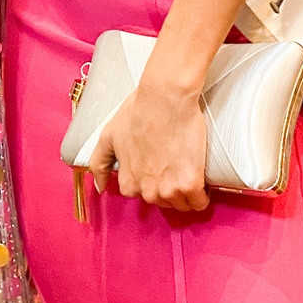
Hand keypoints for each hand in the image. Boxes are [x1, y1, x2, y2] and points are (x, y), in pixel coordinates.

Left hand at [88, 75, 208, 212]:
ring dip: (186, 193)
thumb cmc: (138, 111)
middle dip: (168, 187)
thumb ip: (100, 164)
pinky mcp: (190, 184)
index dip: (151, 180)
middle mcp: (147, 192)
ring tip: (188, 170)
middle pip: (163, 201)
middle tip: (174, 164)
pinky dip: (202, 195)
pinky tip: (201, 181)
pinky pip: (199, 203)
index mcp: (129, 183)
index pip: (141, 195)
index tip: (159, 168)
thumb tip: (100, 188)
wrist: (165, 98)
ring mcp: (169, 190)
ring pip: (181, 204)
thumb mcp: (109, 136)